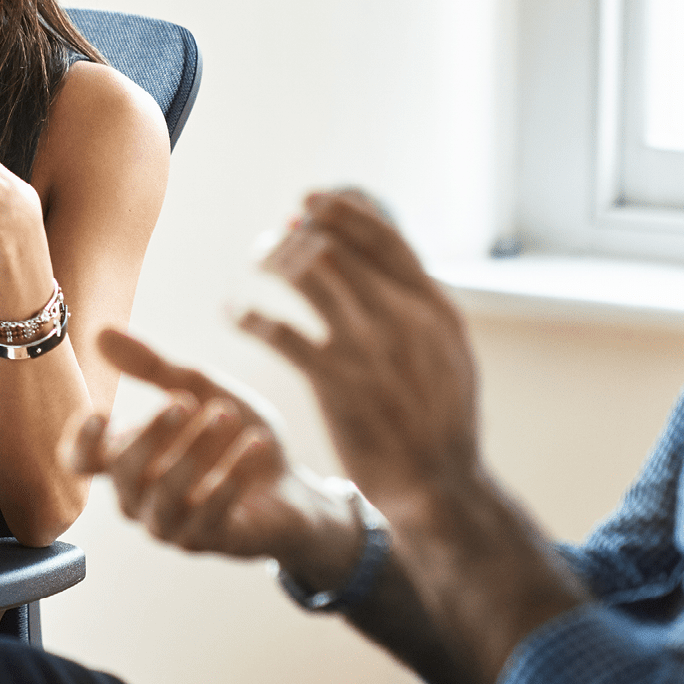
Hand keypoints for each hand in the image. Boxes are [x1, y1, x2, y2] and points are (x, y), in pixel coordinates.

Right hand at [74, 325, 355, 566]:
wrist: (293, 486)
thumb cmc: (236, 436)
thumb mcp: (202, 390)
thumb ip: (154, 368)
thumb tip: (102, 332)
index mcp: (130, 460)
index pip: (82, 462)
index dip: (81, 443)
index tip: (101, 412)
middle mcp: (140, 497)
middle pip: (123, 473)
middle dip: (151, 434)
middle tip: (185, 400)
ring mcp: (171, 525)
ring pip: (163, 497)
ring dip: (192, 454)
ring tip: (226, 414)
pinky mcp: (208, 540)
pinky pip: (208, 515)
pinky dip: (231, 477)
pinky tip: (254, 444)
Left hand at [239, 189, 481, 518]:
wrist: (440, 482)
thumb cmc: (440, 419)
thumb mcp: (448, 352)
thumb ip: (421, 308)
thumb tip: (385, 263)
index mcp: (435, 305)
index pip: (385, 235)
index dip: (342, 210)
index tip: (310, 200)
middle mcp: (404, 316)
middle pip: (338, 246)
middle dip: (298, 234)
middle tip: (274, 238)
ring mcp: (370, 347)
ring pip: (306, 274)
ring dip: (272, 260)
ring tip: (255, 264)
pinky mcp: (335, 381)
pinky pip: (277, 330)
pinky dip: (248, 315)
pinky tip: (234, 313)